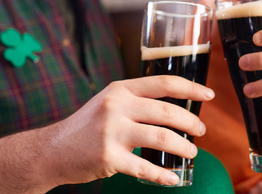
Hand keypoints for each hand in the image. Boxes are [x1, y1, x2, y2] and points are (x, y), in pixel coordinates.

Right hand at [41, 75, 214, 186]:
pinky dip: (163, 175)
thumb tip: (174, 107)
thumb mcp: (109, 102)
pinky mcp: (108, 157)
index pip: (163, 83)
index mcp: (120, 90)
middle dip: (191, 123)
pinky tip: (173, 178)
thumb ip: (136, 100)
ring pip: (162, 138)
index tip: (208, 94)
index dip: (190, 88)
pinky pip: (145, 168)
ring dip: (184, 147)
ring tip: (192, 152)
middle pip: (168, 111)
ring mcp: (112, 132)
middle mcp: (117, 106)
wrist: (52, 150)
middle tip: (201, 131)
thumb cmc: (86, 126)